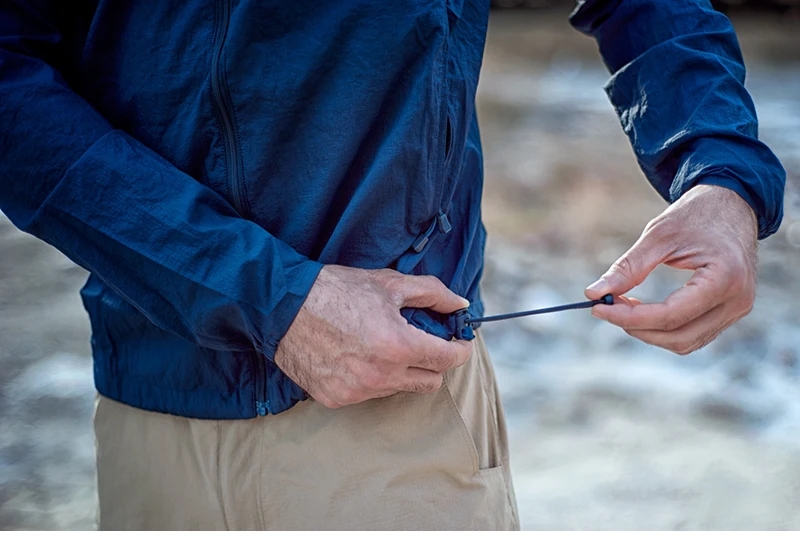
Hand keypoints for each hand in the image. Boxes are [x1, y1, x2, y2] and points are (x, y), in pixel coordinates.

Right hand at [275, 265, 472, 407]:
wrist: (283, 306)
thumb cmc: (336, 290)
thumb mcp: (389, 283)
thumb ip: (432, 294)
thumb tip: (460, 305)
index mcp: (399, 346)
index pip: (448, 360)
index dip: (460, 350)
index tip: (459, 343)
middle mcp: (382, 376)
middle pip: (430, 382)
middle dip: (432, 363)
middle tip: (421, 343)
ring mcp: (358, 391)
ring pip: (398, 389)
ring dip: (399, 371)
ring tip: (379, 345)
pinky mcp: (336, 399)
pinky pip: (367, 394)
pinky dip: (369, 379)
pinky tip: (355, 356)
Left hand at [585, 184, 757, 354]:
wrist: (732, 204)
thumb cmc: (696, 214)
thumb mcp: (658, 235)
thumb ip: (627, 268)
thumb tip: (593, 293)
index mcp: (724, 278)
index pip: (670, 315)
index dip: (629, 317)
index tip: (597, 308)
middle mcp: (737, 300)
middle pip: (678, 337)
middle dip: (637, 327)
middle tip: (607, 307)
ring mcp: (737, 309)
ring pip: (685, 341)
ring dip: (649, 332)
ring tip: (623, 306)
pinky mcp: (730, 311)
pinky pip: (693, 334)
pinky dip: (664, 329)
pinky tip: (643, 311)